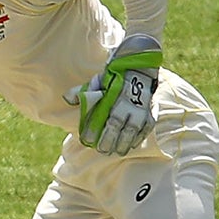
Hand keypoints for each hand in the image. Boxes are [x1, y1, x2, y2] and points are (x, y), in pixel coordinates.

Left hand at [65, 34, 161, 154]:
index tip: (87, 140)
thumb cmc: (115, 76)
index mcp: (115, 98)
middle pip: (118, 127)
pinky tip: (133, 145)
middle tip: (102, 151)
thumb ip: (83, 91)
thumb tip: (67, 98)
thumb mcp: (98, 80)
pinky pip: (147, 127)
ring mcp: (141, 108)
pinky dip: (140, 137)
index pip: (104, 118)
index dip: (95, 130)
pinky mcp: (151, 110)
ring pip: (133, 130)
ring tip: (117, 152)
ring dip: (125, 142)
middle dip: (109, 140)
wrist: (140, 66)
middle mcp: (129, 104)